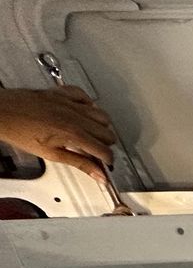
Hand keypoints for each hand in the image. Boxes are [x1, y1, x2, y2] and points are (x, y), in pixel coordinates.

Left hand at [0, 85, 116, 187]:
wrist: (0, 113)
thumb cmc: (18, 132)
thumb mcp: (51, 155)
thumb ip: (79, 163)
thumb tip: (98, 174)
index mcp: (72, 133)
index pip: (104, 150)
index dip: (107, 160)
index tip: (105, 164)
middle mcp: (74, 116)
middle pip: (107, 133)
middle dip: (106, 145)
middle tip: (98, 152)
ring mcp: (68, 103)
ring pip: (102, 114)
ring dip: (102, 126)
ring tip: (94, 134)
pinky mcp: (60, 92)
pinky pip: (84, 94)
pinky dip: (88, 103)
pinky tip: (85, 110)